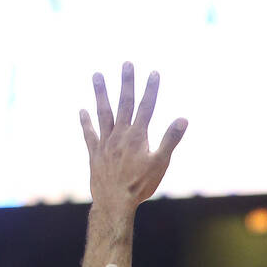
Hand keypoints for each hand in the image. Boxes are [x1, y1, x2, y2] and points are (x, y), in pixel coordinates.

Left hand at [80, 62, 187, 208]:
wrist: (114, 203)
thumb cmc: (140, 185)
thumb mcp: (160, 163)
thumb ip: (171, 139)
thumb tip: (183, 119)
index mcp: (138, 136)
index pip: (146, 107)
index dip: (151, 89)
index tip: (153, 72)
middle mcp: (120, 134)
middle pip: (124, 103)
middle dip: (127, 82)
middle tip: (127, 64)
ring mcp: (105, 142)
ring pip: (103, 112)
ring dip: (100, 93)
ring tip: (97, 75)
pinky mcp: (95, 153)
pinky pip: (89, 133)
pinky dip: (86, 121)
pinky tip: (82, 110)